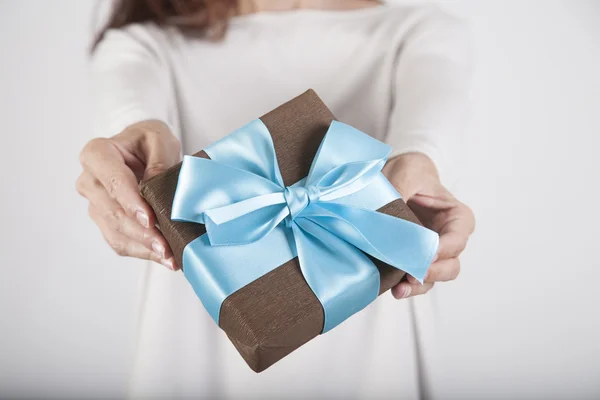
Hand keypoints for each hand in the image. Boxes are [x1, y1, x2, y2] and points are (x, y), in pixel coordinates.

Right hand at [76, 120, 180, 269]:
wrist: (140, 151)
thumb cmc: (148, 142)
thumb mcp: (158, 138)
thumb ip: (159, 158)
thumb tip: (155, 184)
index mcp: (97, 154)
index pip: (113, 181)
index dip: (130, 203)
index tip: (149, 220)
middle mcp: (89, 180)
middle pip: (113, 212)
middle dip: (141, 232)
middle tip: (166, 246)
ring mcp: (94, 204)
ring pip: (115, 231)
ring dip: (143, 247)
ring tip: (169, 257)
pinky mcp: (104, 221)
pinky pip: (120, 242)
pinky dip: (142, 252)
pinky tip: (163, 258)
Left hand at [382, 153, 474, 298]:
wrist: (395, 177)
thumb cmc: (409, 171)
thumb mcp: (406, 172)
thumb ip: (400, 190)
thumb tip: (385, 214)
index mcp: (457, 217)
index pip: (457, 239)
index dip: (443, 250)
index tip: (426, 255)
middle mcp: (449, 239)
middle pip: (450, 265)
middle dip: (432, 273)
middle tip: (412, 275)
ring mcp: (432, 253)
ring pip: (433, 278)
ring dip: (418, 286)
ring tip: (399, 289)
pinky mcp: (414, 260)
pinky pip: (415, 280)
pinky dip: (406, 286)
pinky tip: (393, 288)